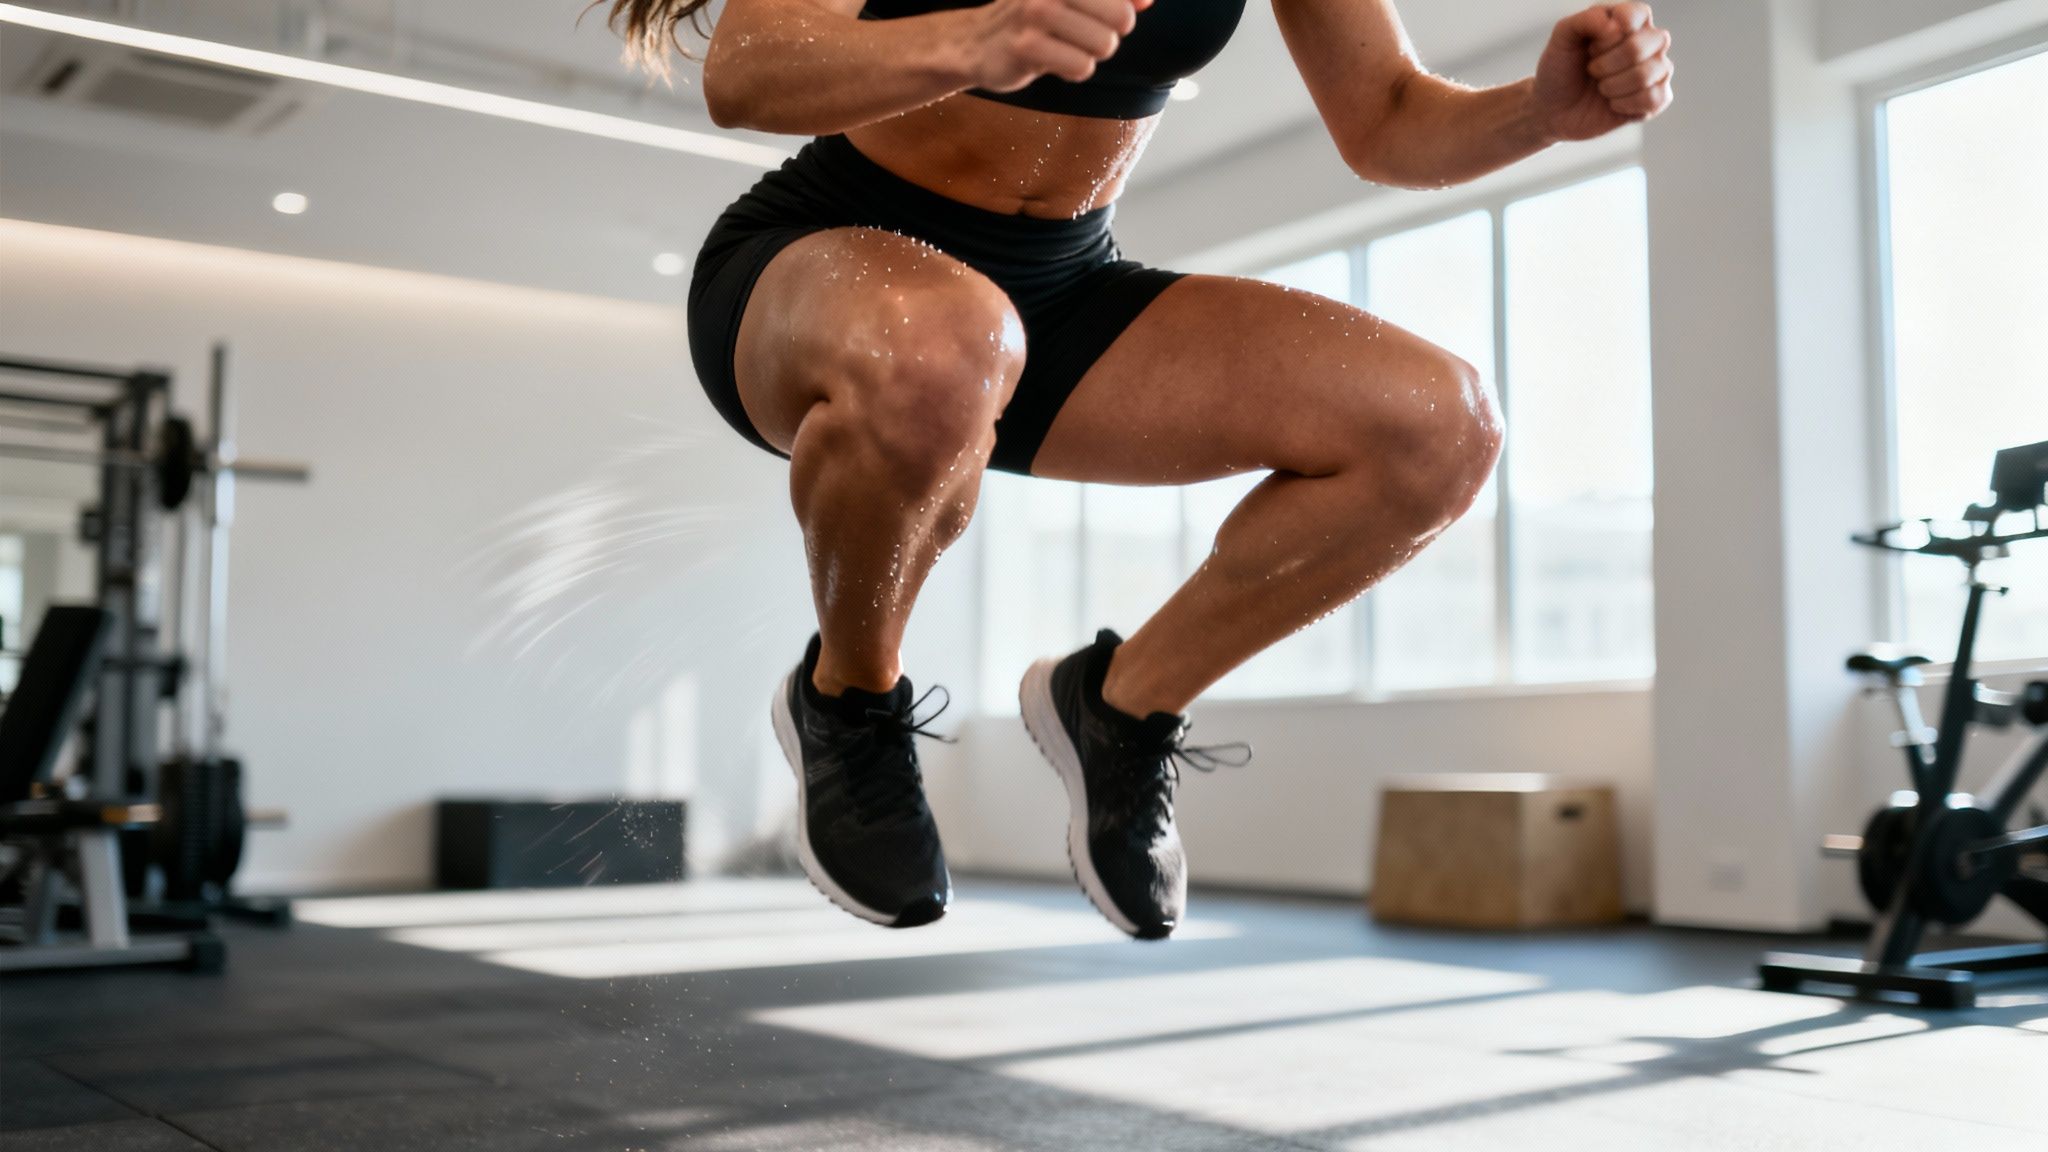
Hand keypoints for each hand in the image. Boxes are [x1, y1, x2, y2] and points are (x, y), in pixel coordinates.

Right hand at [968, 0, 1147, 90]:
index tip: (1097, 17)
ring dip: (1091, 54)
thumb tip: (1147, 1)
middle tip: (1084, 34)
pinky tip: (1056, 62)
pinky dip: (1075, 71)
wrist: (977, 41)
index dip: (1124, 9)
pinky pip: (1080, 67)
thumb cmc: (1034, 18)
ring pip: (1104, 45)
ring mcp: (1036, 12)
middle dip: (1110, 34)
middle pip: (1122, 18)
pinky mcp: (1026, 46)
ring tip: (1067, 47)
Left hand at [1530, 3, 1674, 142]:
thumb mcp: (1562, 39)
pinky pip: (1654, 98)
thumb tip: (1614, 25)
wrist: (1554, 111)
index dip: (1613, 34)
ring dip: (1613, 85)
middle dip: (1609, 62)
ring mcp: (1656, 70)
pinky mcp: (1658, 98)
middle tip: (1592, 70)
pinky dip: (1624, 104)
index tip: (1591, 48)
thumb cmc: (1561, 71)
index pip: (1639, 14)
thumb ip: (1585, 20)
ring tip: (1601, 88)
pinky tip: (1612, 103)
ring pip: (1648, 73)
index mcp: (1628, 21)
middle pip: (1648, 43)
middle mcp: (1648, 41)